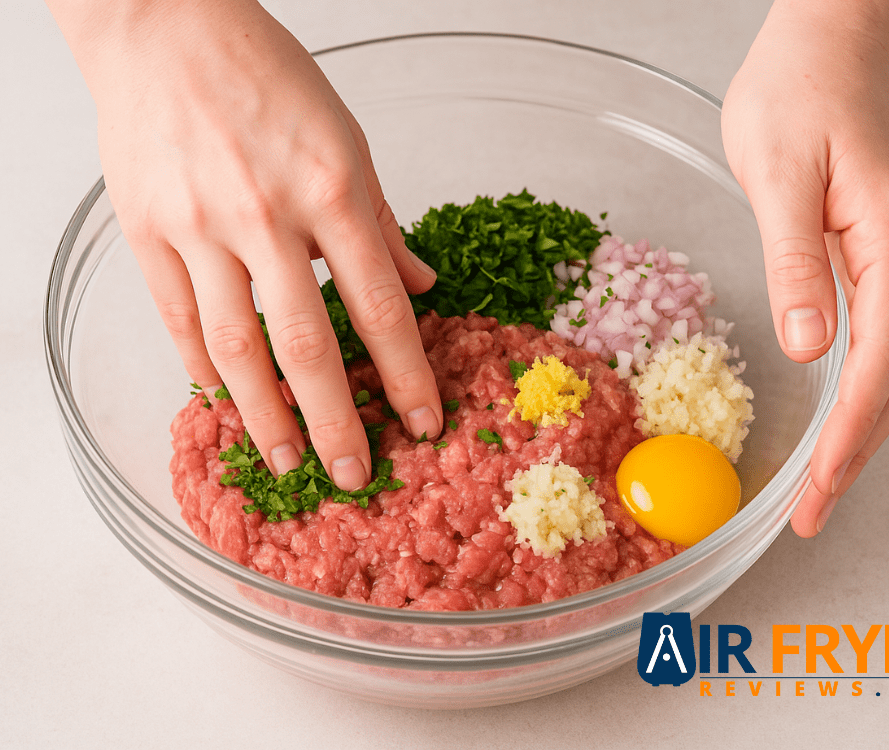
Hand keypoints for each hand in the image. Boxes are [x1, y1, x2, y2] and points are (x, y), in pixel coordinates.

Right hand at [54, 0, 441, 488]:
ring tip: (287, 463)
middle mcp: (267, 215)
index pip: (381, 308)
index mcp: (334, 190)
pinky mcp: (148, 231)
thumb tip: (423, 288)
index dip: (405, 377)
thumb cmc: (269, 77)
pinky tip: (226, 403)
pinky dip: (205, 370)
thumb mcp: (350, 141)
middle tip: (356, 478)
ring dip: (266, 416)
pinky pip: (180, 319)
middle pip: (308, 344)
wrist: (167, 25)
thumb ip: (384, 224)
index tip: (423, 425)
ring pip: (236, 346)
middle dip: (336, 422)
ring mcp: (200, 226)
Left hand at [721, 0, 888, 536]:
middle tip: (812, 515)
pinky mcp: (873, 257)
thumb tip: (811, 346)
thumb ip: (796, 264)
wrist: (822, 49)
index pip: (879, 363)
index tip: (818, 491)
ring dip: (857, 431)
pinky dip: (857, 393)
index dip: (849, 436)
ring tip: (822, 488)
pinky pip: (877, 341)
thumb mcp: (780, 178)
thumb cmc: (798, 96)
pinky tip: (836, 420)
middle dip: (854, 454)